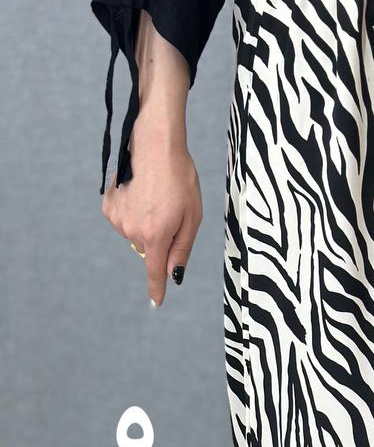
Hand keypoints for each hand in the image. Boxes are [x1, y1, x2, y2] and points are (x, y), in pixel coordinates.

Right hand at [101, 121, 202, 305]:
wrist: (154, 144)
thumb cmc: (180, 178)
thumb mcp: (193, 216)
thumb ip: (182, 248)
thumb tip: (175, 275)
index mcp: (156, 235)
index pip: (156, 271)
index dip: (157, 288)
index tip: (156, 302)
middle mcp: (132, 231)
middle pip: (149, 250)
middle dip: (161, 238)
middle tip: (171, 210)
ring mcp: (117, 218)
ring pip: (136, 235)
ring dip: (146, 224)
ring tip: (155, 197)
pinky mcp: (108, 206)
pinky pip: (124, 220)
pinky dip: (133, 213)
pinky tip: (140, 193)